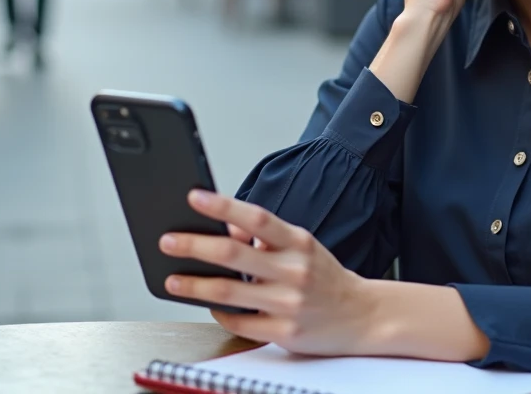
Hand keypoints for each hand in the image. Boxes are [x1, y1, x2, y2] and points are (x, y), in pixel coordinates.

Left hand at [160, 191, 377, 355]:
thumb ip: (267, 238)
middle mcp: (294, 271)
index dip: (222, 206)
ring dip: (194, 286)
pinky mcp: (284, 333)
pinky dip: (218, 313)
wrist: (362, 316)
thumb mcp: (302, 248)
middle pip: (233, 255)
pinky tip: (208, 306)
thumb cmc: (325, 278)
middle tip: (168, 241)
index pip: (256, 218)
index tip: (194, 197)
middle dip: (194, 246)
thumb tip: (227, 229)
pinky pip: (239, 322)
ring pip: (228, 293)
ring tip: (172, 281)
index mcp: (299, 243)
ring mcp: (289, 303)